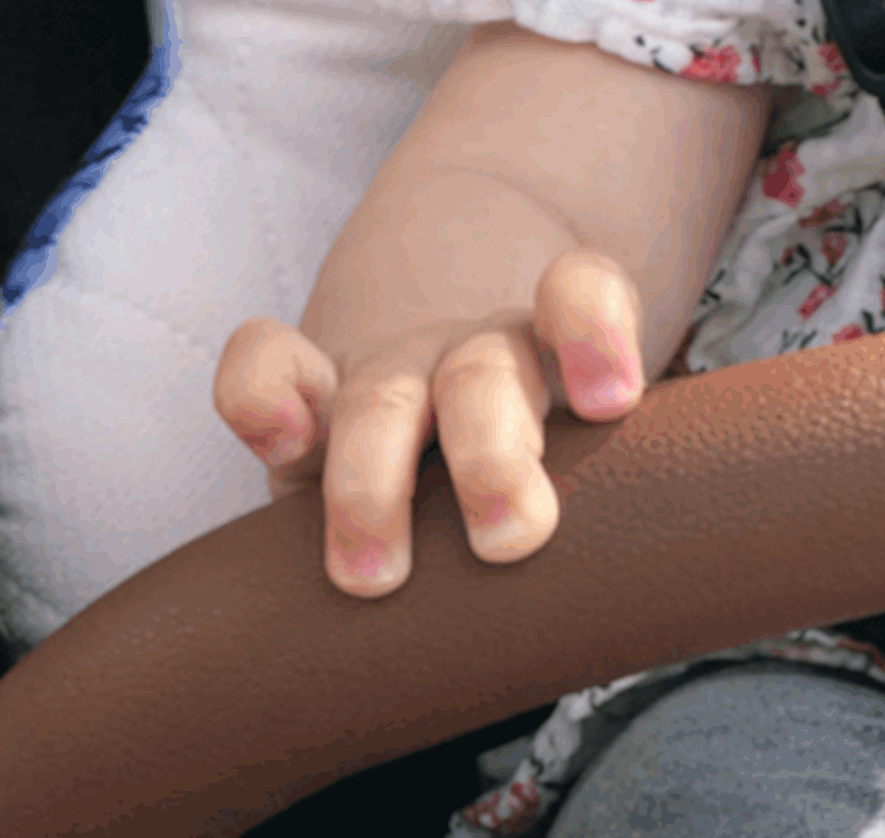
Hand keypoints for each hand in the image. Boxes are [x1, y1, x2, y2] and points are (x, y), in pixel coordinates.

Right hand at [213, 246, 651, 597]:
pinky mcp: (309, 392)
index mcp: (557, 351)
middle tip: (513, 539)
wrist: (455, 389)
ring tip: (376, 578)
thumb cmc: (538, 460)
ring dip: (373, 485)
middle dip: (494, 456)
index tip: (613, 399)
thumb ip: (606, 493)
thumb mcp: (587, 463)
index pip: (582, 294)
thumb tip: (624, 590)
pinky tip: (276, 442)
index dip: (597, 332)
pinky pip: (266, 366)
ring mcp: (392, 368)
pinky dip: (260, 397)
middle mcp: (476, 353)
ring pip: (380, 401)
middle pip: (484, 374)